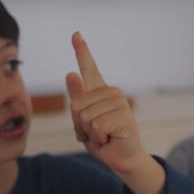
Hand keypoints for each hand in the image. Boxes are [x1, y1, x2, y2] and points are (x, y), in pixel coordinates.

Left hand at [65, 31, 146, 172]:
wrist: (121, 159)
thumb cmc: (103, 139)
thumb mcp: (83, 121)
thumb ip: (77, 99)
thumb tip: (71, 73)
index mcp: (100, 92)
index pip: (89, 67)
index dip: (82, 50)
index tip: (75, 34)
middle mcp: (111, 93)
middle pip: (76, 104)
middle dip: (79, 125)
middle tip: (96, 133)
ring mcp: (120, 102)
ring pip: (84, 115)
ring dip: (89, 133)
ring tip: (104, 135)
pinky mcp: (123, 115)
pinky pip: (95, 125)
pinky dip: (97, 138)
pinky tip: (109, 138)